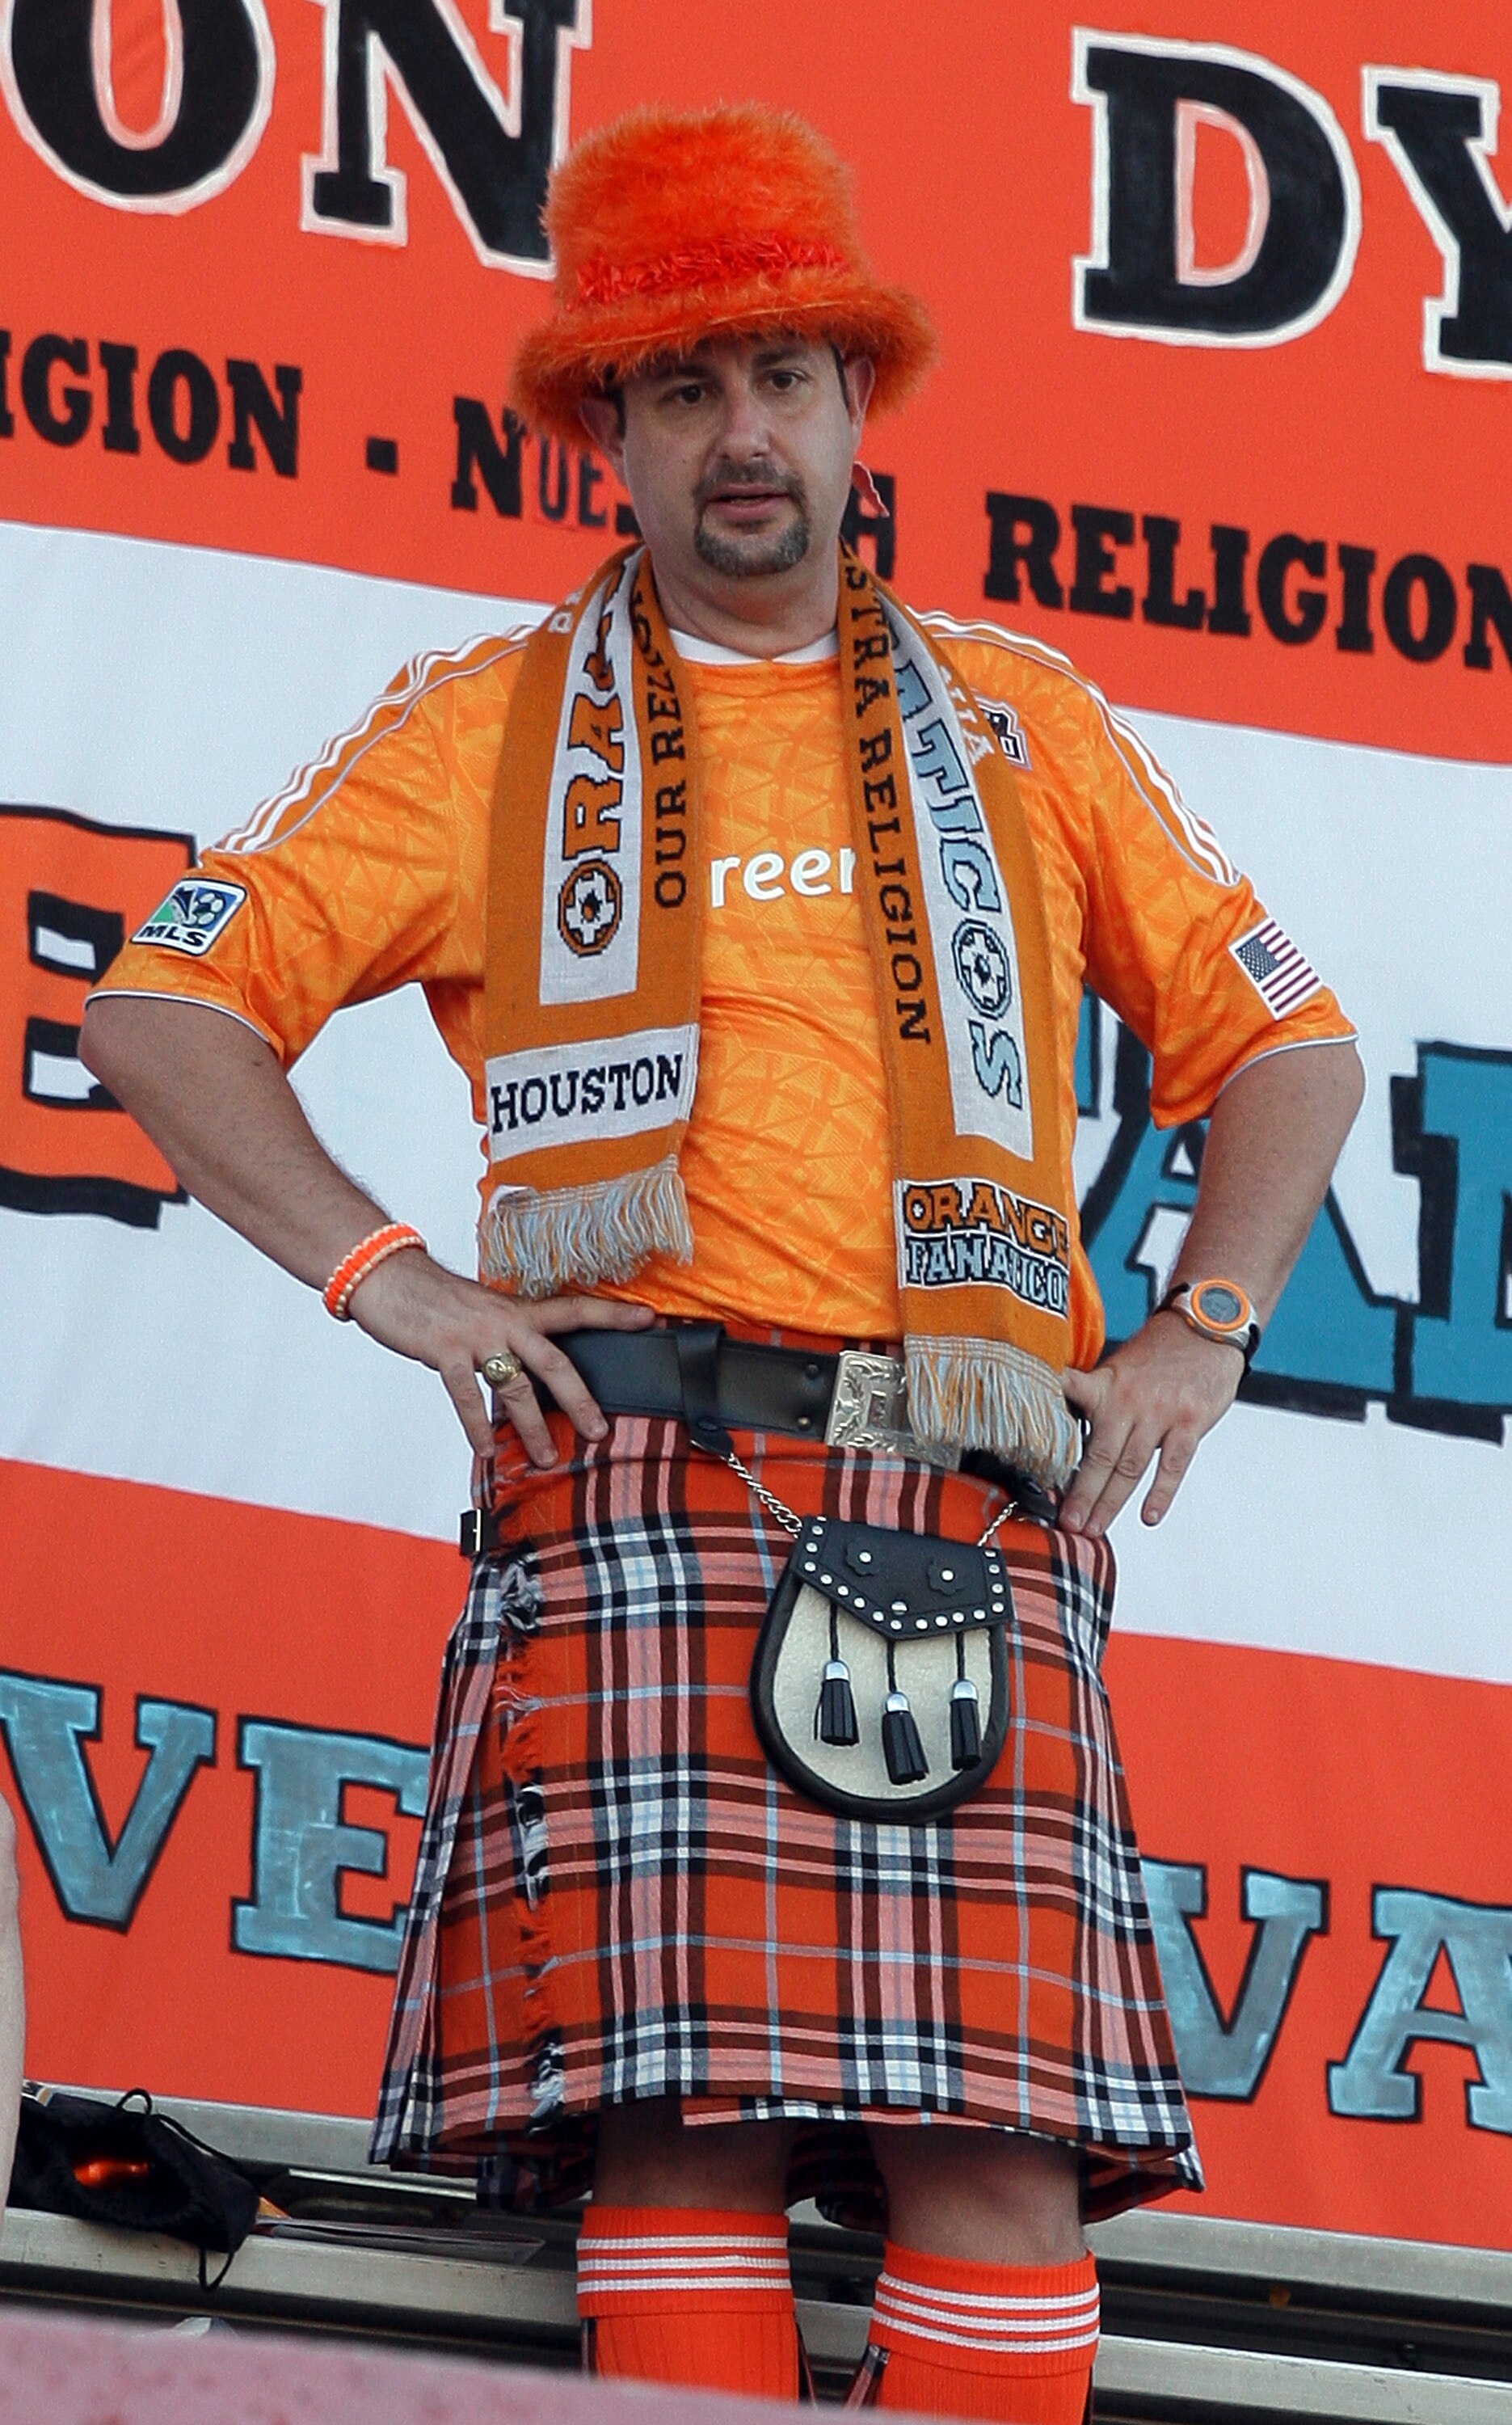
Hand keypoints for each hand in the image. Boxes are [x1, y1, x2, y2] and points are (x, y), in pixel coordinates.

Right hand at [347, 1249, 653, 1464]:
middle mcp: (504, 1321)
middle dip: (580, 1399)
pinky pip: (467, 1395)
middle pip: (555, 1362)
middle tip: (599, 1430)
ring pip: (516, 1386)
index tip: (649, 1319)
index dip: (613, 1315)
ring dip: (533, 1426)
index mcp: (518, 1309)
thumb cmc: (437, 1299)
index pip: (575, 1310)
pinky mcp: (445, 1351)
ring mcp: (476, 1337)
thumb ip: (508, 1336)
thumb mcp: (483, 1310)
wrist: (389, 1277)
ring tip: (546, 1457)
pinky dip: (477, 1426)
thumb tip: (527, 1368)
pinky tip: (488, 1449)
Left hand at [1059, 1310, 1244, 1536]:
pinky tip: (1148, 1516)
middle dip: (1081, 1493)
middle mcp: (1128, 1400)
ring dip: (1111, 1501)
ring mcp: (1160, 1412)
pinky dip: (1160, 1492)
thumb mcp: (1117, 1367)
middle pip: (1100, 1454)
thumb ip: (1094, 1399)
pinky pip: (1173, 1464)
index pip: (1068, 1406)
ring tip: (1094, 1529)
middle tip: (1067, 1524)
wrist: (1206, 1328)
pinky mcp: (1189, 1422)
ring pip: (1130, 1465)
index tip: (1032, 1460)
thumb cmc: (1159, 1354)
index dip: (1048, 1430)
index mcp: (1105, 1386)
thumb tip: (1061, 1429)